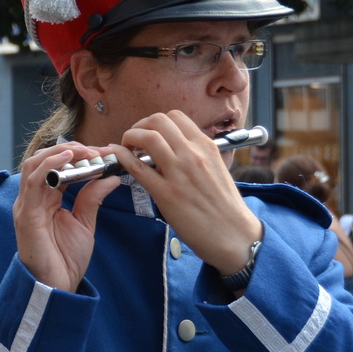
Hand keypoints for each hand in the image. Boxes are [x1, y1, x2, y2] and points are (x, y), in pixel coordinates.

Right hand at [13, 142, 122, 291]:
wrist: (57, 286)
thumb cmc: (65, 258)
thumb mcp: (84, 222)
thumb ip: (92, 197)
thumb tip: (110, 176)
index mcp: (44, 199)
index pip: (56, 167)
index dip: (78, 155)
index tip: (103, 153)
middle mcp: (32, 198)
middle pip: (43, 160)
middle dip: (70, 150)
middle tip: (96, 150)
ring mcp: (26, 205)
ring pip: (35, 164)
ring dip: (60, 153)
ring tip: (83, 151)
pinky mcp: (26, 214)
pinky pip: (33, 182)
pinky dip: (49, 165)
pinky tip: (68, 158)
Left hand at [110, 112, 262, 278]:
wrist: (234, 234)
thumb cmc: (224, 205)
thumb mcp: (216, 168)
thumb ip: (196, 154)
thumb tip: (174, 147)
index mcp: (206, 146)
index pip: (175, 117)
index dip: (155, 122)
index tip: (149, 134)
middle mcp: (192, 154)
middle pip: (157, 121)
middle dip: (139, 125)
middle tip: (134, 140)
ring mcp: (179, 173)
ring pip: (147, 137)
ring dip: (130, 138)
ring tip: (127, 149)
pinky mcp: (167, 194)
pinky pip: (137, 167)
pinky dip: (122, 157)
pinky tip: (118, 158)